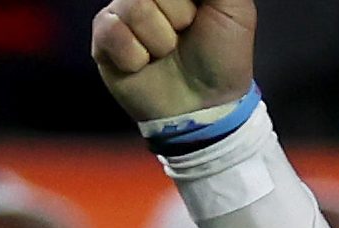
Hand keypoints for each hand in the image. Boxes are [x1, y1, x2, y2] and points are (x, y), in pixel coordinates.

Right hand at [88, 0, 253, 115]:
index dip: (182, 3)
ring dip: (160, 40)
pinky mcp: (103, 39)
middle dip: (178, 16)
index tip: (195, 17)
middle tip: (185, 35)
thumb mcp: (234, 7)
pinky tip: (144, 64)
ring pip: (134, 8)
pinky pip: (112, 32)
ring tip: (166, 53)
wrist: (207, 105)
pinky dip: (135, 56)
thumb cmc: (222, 56)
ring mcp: (122, 13)